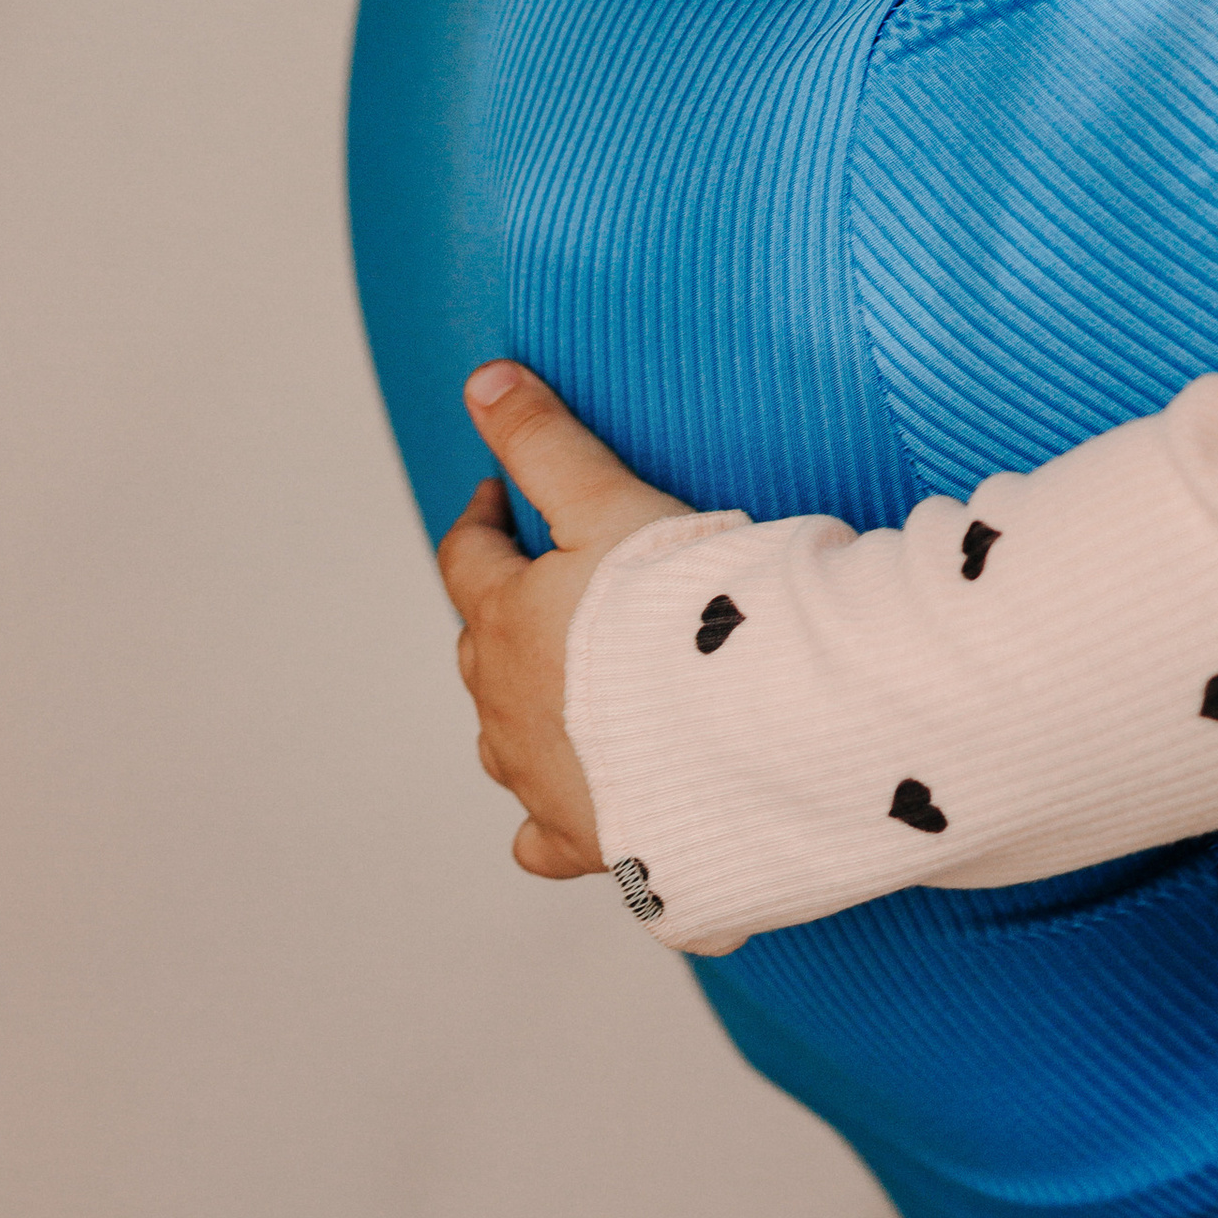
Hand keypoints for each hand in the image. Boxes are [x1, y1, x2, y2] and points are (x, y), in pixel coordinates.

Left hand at [438, 361, 687, 881]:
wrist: (748, 731)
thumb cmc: (687, 611)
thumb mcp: (612, 503)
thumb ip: (547, 440)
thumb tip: (484, 379)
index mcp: (507, 621)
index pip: (468, 557)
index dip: (484, 518)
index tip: (500, 495)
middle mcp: (506, 707)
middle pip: (481, 649)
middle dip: (503, 612)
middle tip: (544, 584)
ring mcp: (541, 780)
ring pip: (504, 741)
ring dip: (524, 709)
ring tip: (564, 689)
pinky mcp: (588, 839)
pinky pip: (547, 838)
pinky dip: (552, 816)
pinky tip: (575, 808)